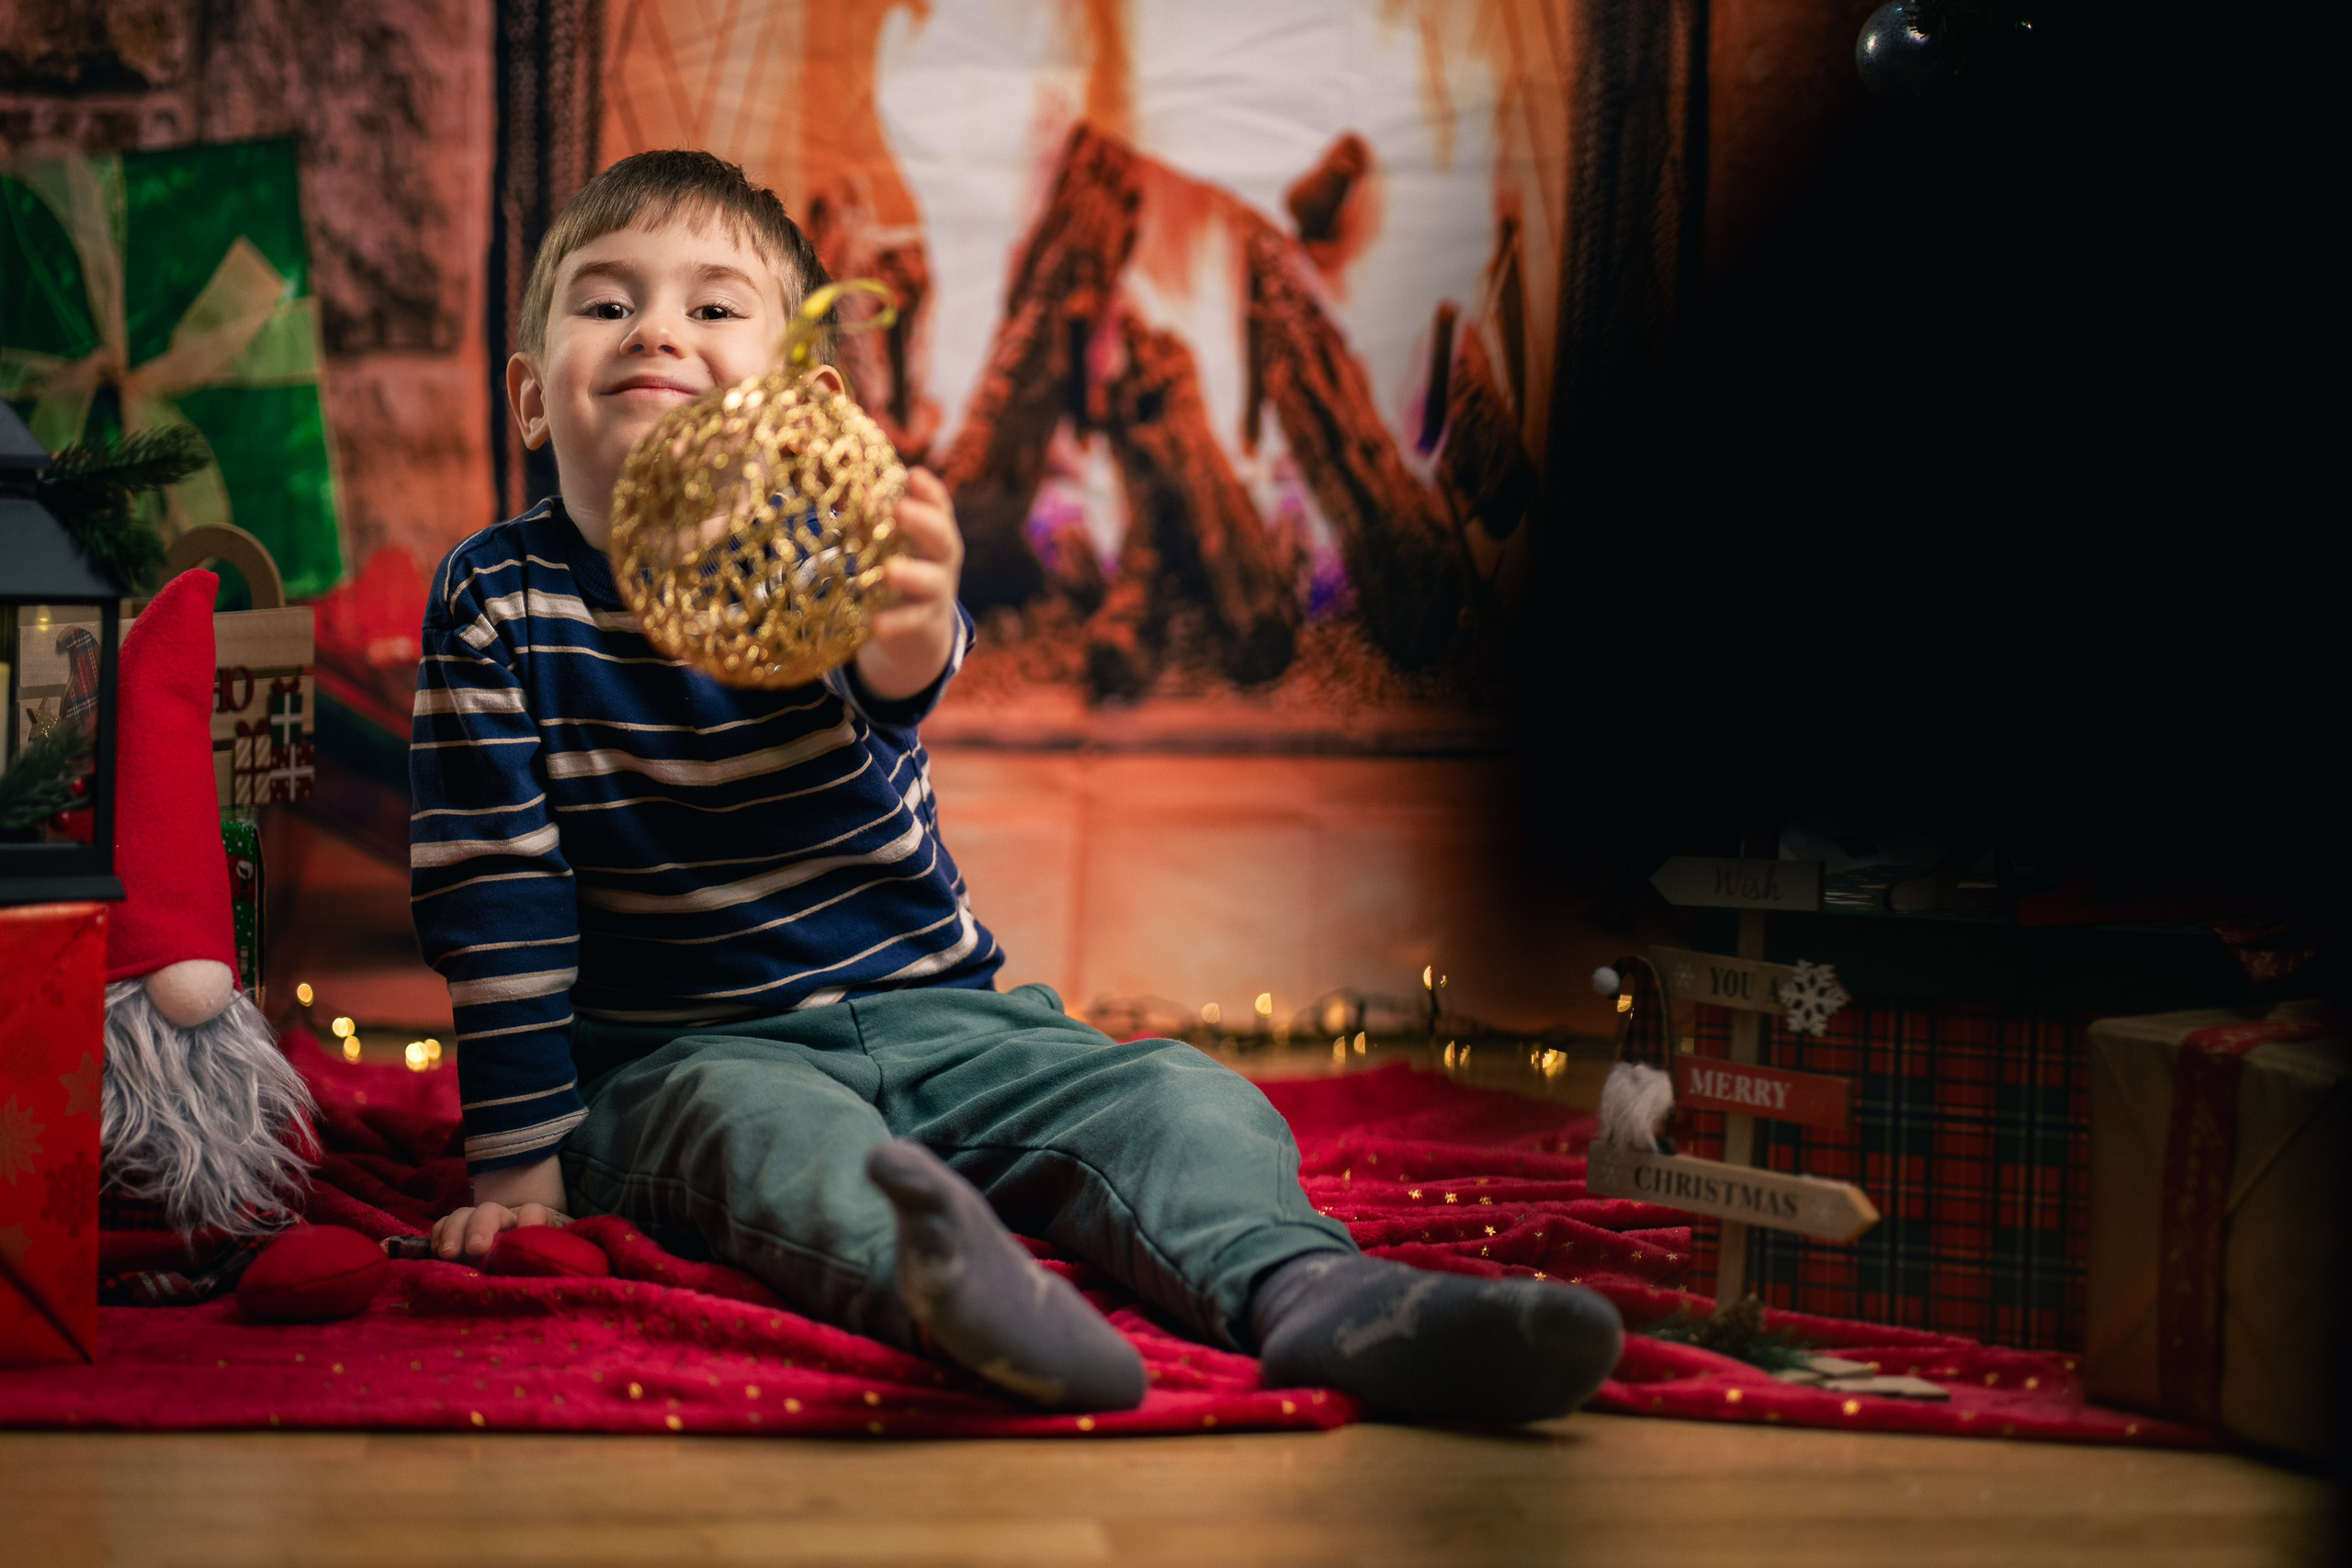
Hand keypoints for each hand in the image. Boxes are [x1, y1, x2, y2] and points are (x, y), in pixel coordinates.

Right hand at [430, 1200, 567, 1262]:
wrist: (515, 1278)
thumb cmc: (532, 1271)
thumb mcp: (543, 1268)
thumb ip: (541, 1263)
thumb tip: (537, 1266)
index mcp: (529, 1226)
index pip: (533, 1212)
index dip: (530, 1219)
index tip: (525, 1232)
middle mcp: (502, 1221)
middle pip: (490, 1210)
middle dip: (481, 1227)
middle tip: (476, 1249)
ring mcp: (476, 1226)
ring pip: (463, 1215)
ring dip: (453, 1231)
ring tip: (448, 1254)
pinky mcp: (455, 1237)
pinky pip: (442, 1226)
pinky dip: (437, 1236)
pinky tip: (437, 1254)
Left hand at [856, 467, 963, 700]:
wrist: (919, 630)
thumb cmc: (899, 569)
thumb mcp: (891, 542)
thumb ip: (875, 517)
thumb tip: (849, 482)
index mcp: (935, 532)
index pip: (939, 506)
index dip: (928, 491)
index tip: (911, 476)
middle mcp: (941, 560)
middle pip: (942, 538)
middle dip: (923, 523)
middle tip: (900, 510)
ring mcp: (936, 593)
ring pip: (931, 582)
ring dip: (911, 574)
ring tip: (889, 571)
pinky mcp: (922, 624)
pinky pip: (910, 622)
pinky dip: (893, 623)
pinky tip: (874, 622)